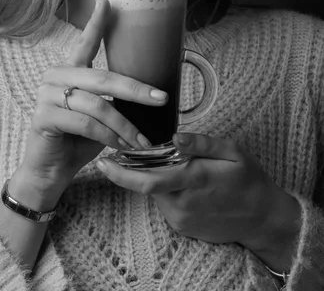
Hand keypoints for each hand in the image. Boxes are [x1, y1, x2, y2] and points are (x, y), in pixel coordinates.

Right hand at [19, 0, 167, 195]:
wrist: (49, 172)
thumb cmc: (78, 141)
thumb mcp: (100, 116)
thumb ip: (113, 100)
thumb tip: (151, 94)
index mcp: (70, 71)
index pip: (85, 42)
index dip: (97, 22)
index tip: (108, 1)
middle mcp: (55, 76)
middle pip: (103, 78)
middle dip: (136, 90)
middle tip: (162, 99)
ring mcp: (46, 95)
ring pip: (98, 105)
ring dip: (126, 125)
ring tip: (143, 141)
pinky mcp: (43, 116)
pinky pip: (86, 124)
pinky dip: (109, 137)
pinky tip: (121, 146)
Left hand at [95, 132, 300, 259]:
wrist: (262, 218)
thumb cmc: (249, 179)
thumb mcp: (233, 152)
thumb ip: (202, 144)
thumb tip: (175, 137)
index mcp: (193, 180)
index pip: (147, 179)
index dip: (121, 172)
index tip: (103, 161)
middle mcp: (182, 204)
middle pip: (145, 185)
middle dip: (131, 170)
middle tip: (120, 154)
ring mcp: (181, 219)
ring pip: (154, 193)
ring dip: (153, 177)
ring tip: (168, 163)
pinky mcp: (182, 228)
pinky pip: (165, 203)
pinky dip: (165, 189)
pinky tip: (180, 180)